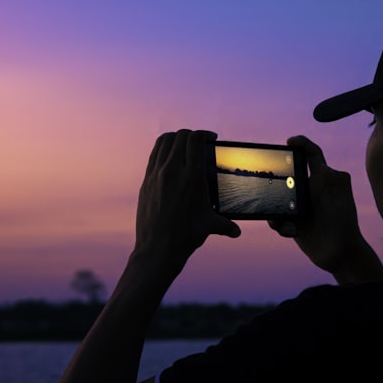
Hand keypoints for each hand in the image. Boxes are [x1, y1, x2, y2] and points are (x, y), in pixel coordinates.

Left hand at [134, 129, 240, 265]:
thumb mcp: (210, 226)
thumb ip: (226, 225)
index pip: (195, 140)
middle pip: (180, 136)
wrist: (157, 248)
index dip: (204, 134)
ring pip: (164, 141)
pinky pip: (154, 154)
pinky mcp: (146, 181)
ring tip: (184, 145)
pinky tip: (171, 158)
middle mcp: (173, 172)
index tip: (211, 138)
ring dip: (176, 138)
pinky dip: (163, 149)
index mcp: (192, 178)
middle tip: (199, 142)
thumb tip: (236, 232)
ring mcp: (156, 174)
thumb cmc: (186, 236)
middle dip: (192, 135)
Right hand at [269, 135, 382, 282]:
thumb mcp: (337, 189)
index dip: (301, 143)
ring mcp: (301, 207)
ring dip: (277, 209)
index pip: (312, 154)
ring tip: (286, 219)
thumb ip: (325, 172)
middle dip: (276, 181)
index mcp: (323, 178)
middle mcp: (311, 190)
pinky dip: (281, 224)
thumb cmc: (343, 219)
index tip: (289, 141)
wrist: (340, 252)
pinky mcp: (294, 223)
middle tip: (271, 186)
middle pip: (287, 176)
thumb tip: (310, 159)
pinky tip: (291, 230)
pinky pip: (277, 218)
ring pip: (277, 199)